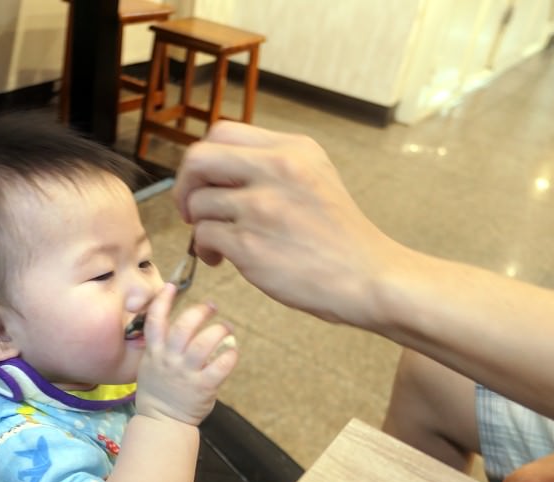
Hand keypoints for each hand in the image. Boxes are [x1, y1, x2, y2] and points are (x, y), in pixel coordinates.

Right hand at [135, 283, 237, 424]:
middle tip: (212, 307)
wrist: (162, 422)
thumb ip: (159, 347)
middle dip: (200, 311)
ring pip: (205, 342)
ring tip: (227, 328)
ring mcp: (186, 373)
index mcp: (154, 352)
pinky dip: (230, 355)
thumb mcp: (149, 366)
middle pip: (184, 326)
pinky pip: (220, 365)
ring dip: (219, 330)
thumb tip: (174, 326)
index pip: (155, 321)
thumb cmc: (157, 393)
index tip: (171, 286)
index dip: (163, 301)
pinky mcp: (203, 386)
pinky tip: (233, 352)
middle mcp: (169, 359)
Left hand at [173, 121, 408, 325]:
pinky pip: (203, 236)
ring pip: (198, 203)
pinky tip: (222, 259)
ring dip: (199, 225)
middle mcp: (276, 169)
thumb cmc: (339, 235)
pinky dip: (205, 249)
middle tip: (192, 209)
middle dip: (185, 185)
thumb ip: (271, 164)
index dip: (204, 159)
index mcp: (292, 148)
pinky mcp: (249, 244)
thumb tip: (217, 170)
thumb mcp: (315, 176)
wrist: (367, 277)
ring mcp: (261, 207)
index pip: (222, 132)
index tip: (206, 181)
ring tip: (219, 244)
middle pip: (198, 159)